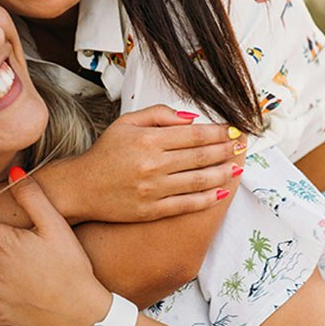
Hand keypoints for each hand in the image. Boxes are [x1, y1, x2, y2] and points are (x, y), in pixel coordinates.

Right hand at [42, 105, 246, 223]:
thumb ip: (159, 115)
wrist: (81, 187)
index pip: (194, 134)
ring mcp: (153, 190)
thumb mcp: (126, 123)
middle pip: (201, 156)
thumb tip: (192, 119)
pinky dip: (208, 198)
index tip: (233, 130)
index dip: (218, 132)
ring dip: (223, 173)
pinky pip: (187, 204)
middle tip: (243, 146)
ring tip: (238, 167)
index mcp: (148, 140)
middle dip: (227, 150)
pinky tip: (222, 192)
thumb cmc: (105, 153)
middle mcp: (153, 165)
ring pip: (199, 181)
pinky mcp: (152, 211)